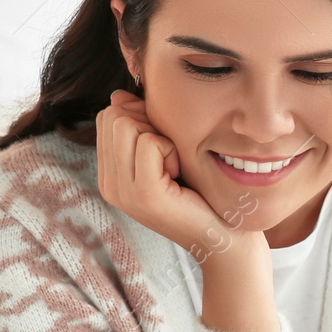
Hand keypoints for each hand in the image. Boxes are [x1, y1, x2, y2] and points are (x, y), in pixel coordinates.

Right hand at [95, 89, 254, 260]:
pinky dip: (171, 150)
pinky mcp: (143, 194)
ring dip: (160, 138)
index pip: (107, 117)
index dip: (140, 117)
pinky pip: (149, 142)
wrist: (223, 237)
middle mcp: (109, 185)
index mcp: (110, 175)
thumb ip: (143, 126)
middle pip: (113, 116)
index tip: (164, 146)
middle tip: (171, 157)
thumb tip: (119, 95)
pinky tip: (179, 174)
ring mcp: (122, 192)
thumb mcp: (167, 155)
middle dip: (148, 124)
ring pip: (126, 124)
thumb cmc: (201, 193)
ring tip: (174, 167)